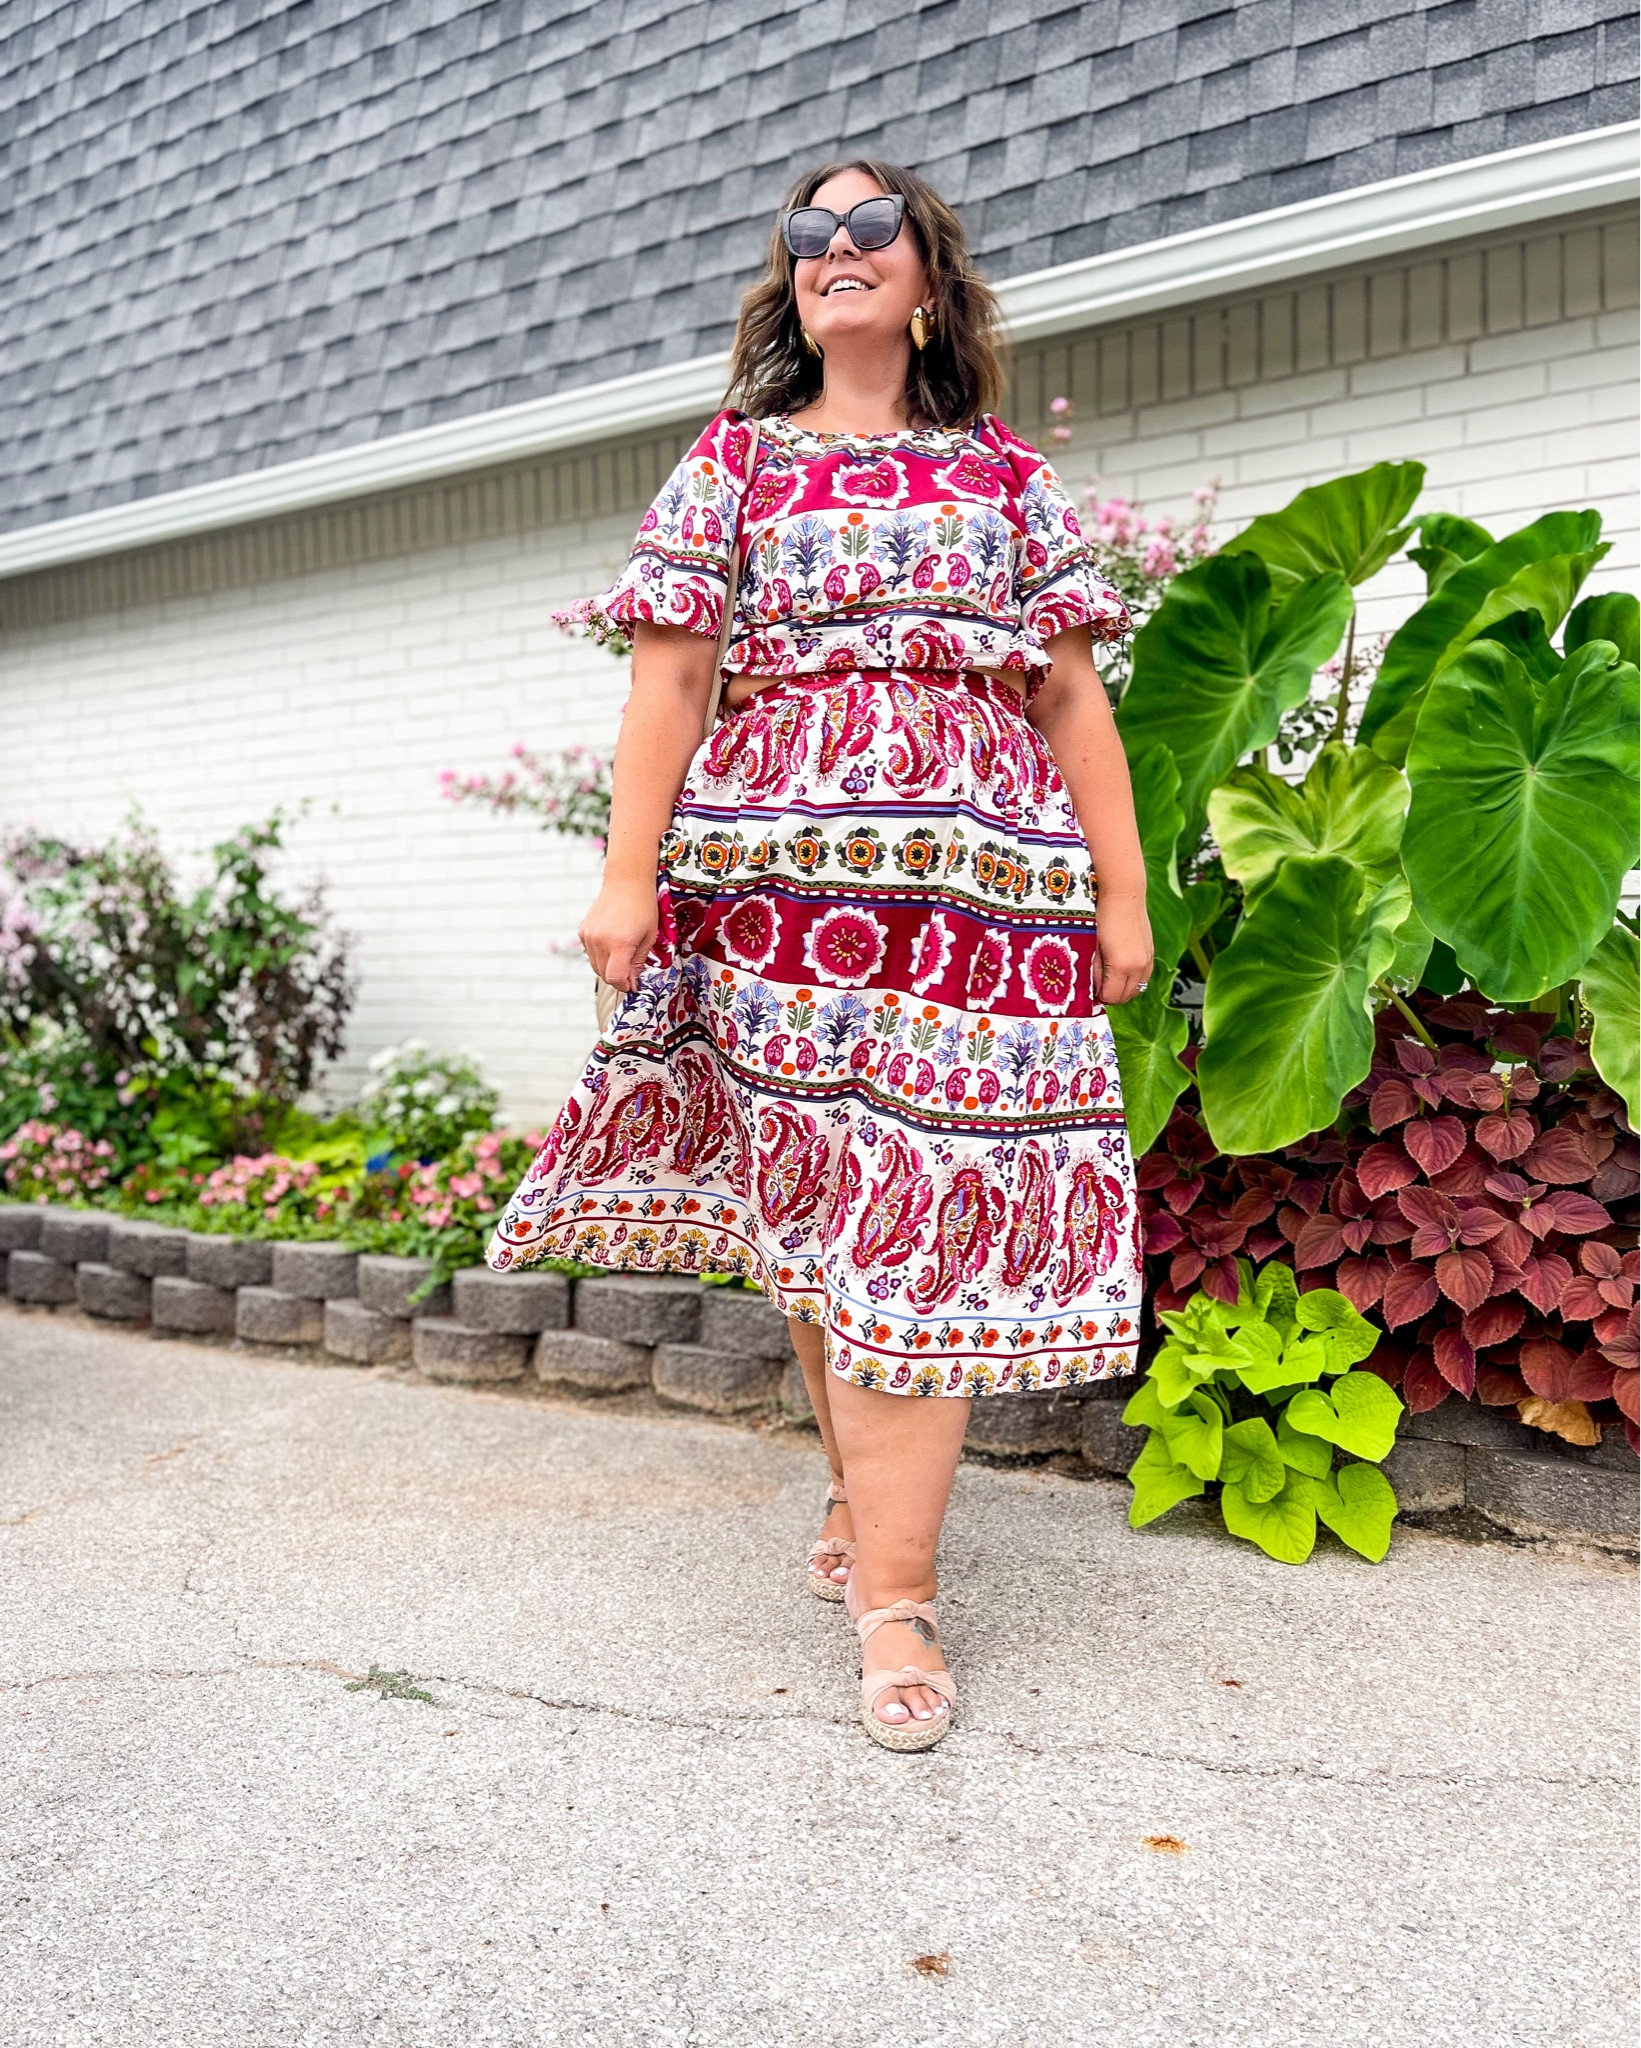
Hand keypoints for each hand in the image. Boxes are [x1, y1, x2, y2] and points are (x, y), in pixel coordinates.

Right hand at [578, 877, 657, 992]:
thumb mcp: (648, 937)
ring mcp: (589, 936)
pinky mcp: (583, 931)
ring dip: (609, 967)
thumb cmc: (642, 906)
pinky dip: (601, 955)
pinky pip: (590, 953)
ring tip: (623, 953)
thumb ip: (638, 962)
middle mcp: (600, 941)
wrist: (627, 881)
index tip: (633, 984)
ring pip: (596, 966)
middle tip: (632, 970)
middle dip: (618, 978)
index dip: (625, 985)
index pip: (615, 978)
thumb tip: (632, 982)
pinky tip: (613, 943)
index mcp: (619, 943)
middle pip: (604, 975)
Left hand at [1092, 896, 1153, 1006]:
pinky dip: (1134, 980)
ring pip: (1138, 989)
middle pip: (1126, 996)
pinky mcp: (1151, 953)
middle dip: (1112, 996)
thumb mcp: (1093, 947)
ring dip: (1124, 989)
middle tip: (1099, 989)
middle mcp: (1138, 966)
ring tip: (1110, 981)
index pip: (1112, 996)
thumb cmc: (1103, 918)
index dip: (1100, 997)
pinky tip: (1122, 972)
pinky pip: (1145, 977)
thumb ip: (1094, 970)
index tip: (1092, 992)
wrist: (1124, 896)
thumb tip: (1094, 988)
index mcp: (1121, 966)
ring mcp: (1147, 960)